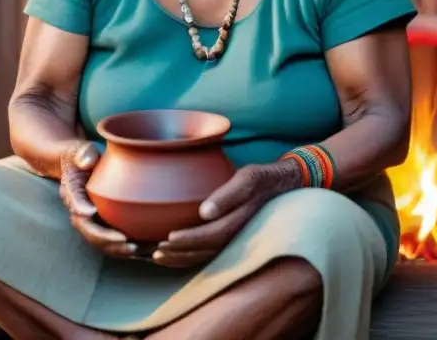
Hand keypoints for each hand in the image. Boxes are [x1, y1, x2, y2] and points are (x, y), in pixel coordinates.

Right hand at [58, 141, 137, 258]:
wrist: (78, 164)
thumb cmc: (81, 156)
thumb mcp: (80, 151)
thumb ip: (83, 154)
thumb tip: (86, 160)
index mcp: (73, 194)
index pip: (76, 207)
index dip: (85, 214)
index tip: (95, 216)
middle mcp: (80, 212)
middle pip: (90, 233)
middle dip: (108, 242)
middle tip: (129, 245)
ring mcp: (92, 220)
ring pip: (102, 242)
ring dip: (120, 250)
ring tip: (142, 252)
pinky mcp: (104, 224)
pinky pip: (113, 240)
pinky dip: (128, 248)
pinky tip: (147, 250)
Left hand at [153, 159, 303, 267]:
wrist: (281, 185)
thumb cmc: (261, 178)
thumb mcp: (248, 178)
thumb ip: (228, 194)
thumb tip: (204, 212)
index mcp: (237, 222)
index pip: (210, 236)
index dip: (189, 240)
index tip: (168, 238)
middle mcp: (235, 236)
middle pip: (203, 251)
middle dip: (178, 253)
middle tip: (155, 252)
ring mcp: (232, 240)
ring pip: (204, 256)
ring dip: (180, 259)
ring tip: (157, 257)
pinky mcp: (229, 238)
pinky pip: (207, 252)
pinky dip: (188, 256)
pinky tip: (173, 254)